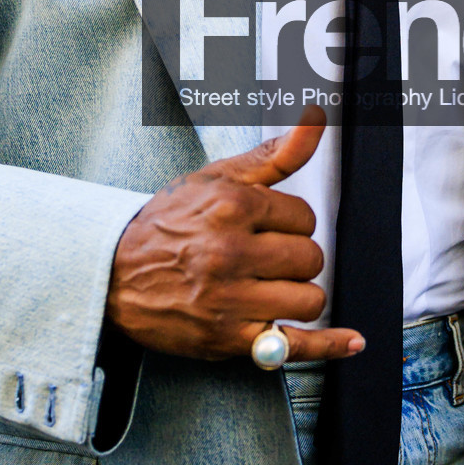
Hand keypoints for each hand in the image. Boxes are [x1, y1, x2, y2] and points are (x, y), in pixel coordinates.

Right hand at [106, 110, 364, 365]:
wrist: (111, 274)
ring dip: (298, 294)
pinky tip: (352, 341)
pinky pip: (295, 345)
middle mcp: (231, 252)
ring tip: (270, 288)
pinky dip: (328, 345)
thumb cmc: (166, 224)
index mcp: (231, 207)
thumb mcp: (214, 179)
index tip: (265, 229)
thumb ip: (273, 155)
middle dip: (294, 257)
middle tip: (263, 259)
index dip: (289, 223)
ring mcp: (230, 299)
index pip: (304, 217)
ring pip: (310, 298)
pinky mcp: (228, 339)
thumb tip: (316, 119)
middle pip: (310, 258)